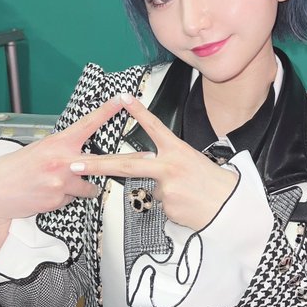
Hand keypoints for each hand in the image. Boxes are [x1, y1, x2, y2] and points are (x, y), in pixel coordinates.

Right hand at [0, 95, 126, 222]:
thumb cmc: (15, 168)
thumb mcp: (40, 148)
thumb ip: (62, 148)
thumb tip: (78, 149)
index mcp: (59, 143)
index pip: (88, 123)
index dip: (108, 111)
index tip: (123, 100)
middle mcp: (63, 161)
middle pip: (103, 162)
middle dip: (124, 163)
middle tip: (144, 158)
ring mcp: (63, 182)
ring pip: (88, 186)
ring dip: (79, 187)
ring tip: (57, 184)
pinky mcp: (60, 200)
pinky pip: (72, 199)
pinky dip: (64, 198)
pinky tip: (48, 194)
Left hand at [70, 94, 238, 231]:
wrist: (230, 207)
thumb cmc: (216, 183)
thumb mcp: (194, 162)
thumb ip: (169, 164)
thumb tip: (153, 175)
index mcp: (177, 151)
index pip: (155, 126)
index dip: (138, 111)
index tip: (123, 98)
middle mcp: (168, 167)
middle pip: (126, 164)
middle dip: (97, 165)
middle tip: (75, 164)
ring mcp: (165, 188)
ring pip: (153, 190)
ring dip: (167, 193)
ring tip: (190, 194)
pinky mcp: (166, 207)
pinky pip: (162, 205)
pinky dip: (173, 206)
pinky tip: (189, 205)